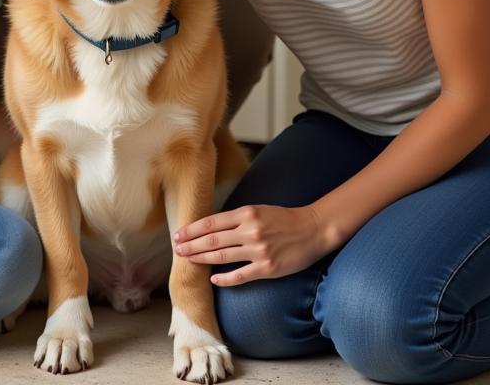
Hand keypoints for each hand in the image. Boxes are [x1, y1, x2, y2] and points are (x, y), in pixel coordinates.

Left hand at [172, 204, 333, 285]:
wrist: (312, 229)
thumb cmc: (283, 219)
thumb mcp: (258, 210)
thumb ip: (237, 218)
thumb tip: (212, 227)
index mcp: (247, 213)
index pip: (212, 222)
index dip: (192, 229)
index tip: (178, 234)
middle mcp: (250, 231)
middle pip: (212, 239)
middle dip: (191, 244)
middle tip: (176, 249)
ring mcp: (258, 251)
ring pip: (222, 256)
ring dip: (202, 259)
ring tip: (187, 261)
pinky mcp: (267, 268)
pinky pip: (240, 275)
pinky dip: (225, 278)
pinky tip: (213, 279)